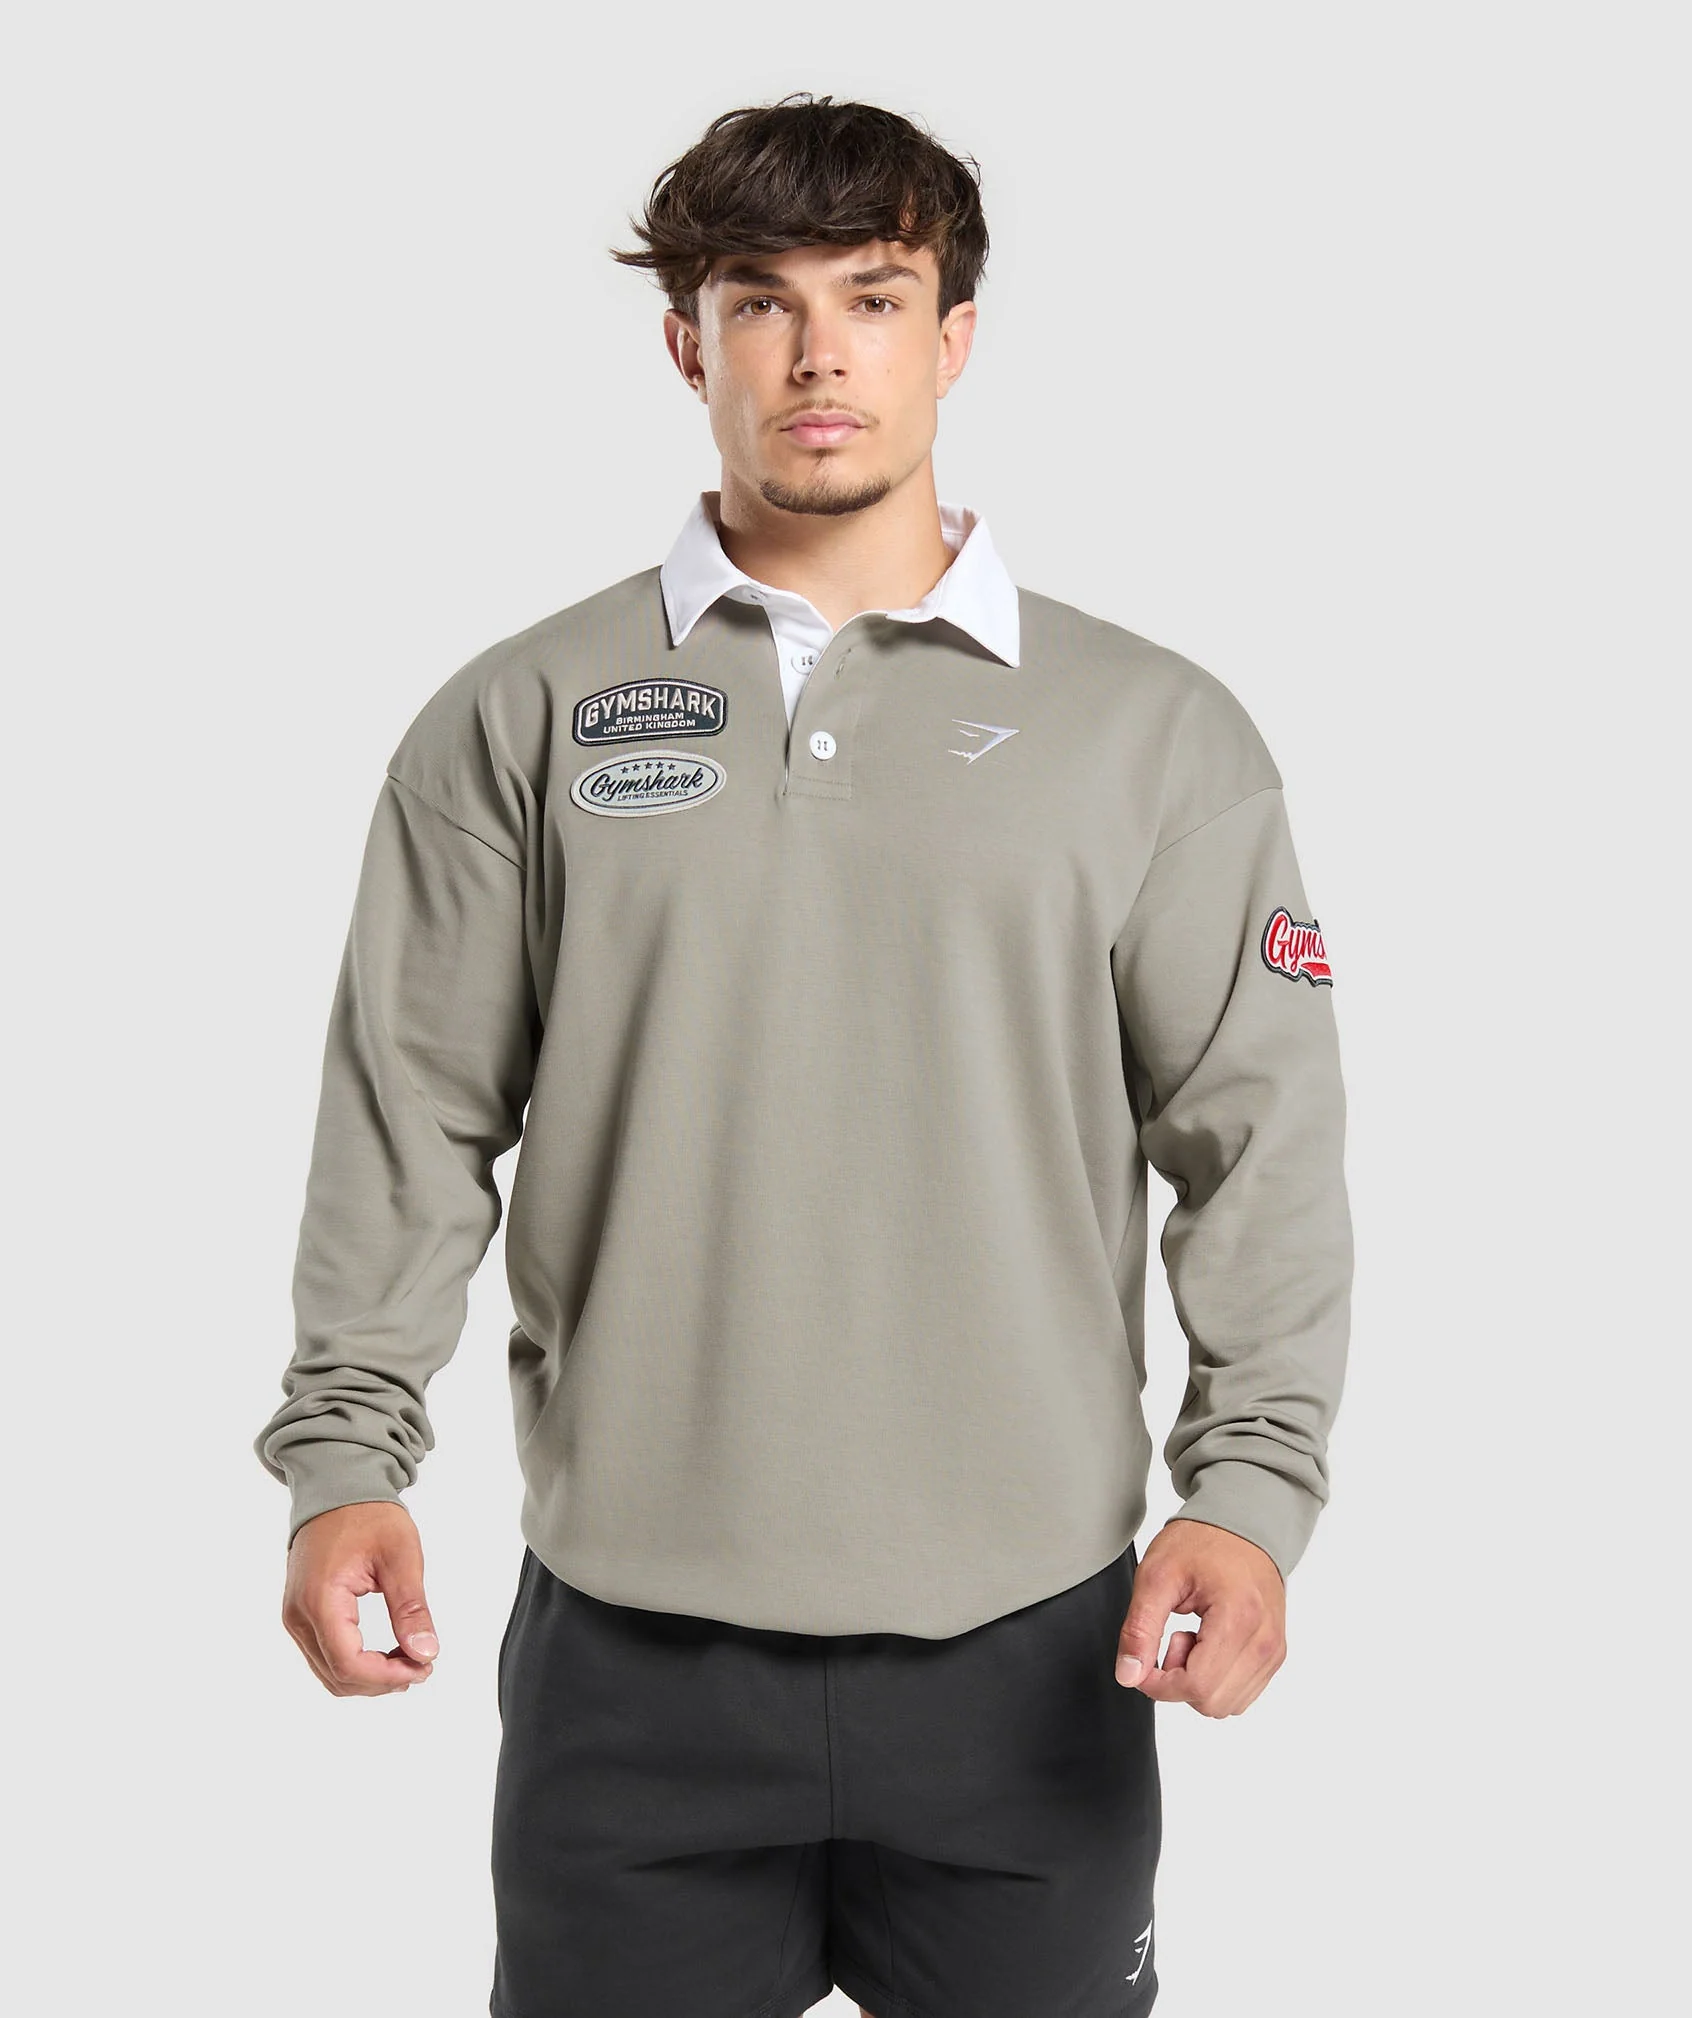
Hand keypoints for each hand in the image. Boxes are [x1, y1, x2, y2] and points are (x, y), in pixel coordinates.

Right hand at [281, 1502, 439, 1696]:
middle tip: (422, 1664)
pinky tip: (384, 1654)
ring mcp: (296, 1617)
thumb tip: (424, 1651)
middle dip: (382, 1681)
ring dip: (369, 1677)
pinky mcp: (301, 1616)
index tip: (422, 1667)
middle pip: (337, 1677)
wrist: (336, 1490)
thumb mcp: (401, 1556)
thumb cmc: (366, 1514)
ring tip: (408, 1660)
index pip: (348, 1664)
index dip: (387, 1676)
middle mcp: (299, 1615)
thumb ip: (411, 1608)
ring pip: (329, 1673)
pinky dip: (355, 1665)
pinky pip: (325, 1657)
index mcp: (320, 1599)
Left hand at [1113, 1518, 1285, 1716]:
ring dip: (1200, 1682)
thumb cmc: (1202, 1541)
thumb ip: (1139, 1628)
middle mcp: (1266, 1641)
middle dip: (1180, 1680)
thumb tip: (1129, 1675)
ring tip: (1194, 1636)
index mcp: (1239, 1617)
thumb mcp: (1156, 1575)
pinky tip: (1210, 1642)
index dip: (1159, 1684)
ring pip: (1227, 1706)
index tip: (1143, 1661)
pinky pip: (1242, 1694)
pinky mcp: (1276, 1655)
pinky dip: (1218, 1679)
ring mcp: (1275, 1650)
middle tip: (1174, 1637)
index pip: (1196, 1687)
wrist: (1241, 1524)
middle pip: (1212, 1703)